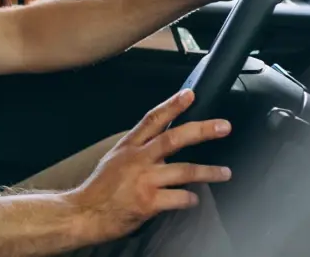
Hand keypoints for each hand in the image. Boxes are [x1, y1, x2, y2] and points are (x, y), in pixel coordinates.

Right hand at [65, 89, 231, 244]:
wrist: (84, 214)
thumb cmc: (100, 189)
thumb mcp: (115, 159)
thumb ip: (139, 150)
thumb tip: (165, 146)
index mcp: (129, 146)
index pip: (153, 119)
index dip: (172, 105)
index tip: (190, 94)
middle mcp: (137, 160)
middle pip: (174, 139)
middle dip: (202, 130)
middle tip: (224, 126)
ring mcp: (144, 181)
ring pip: (184, 171)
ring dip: (209, 172)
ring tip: (225, 173)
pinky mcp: (148, 203)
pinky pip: (179, 198)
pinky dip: (190, 199)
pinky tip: (194, 199)